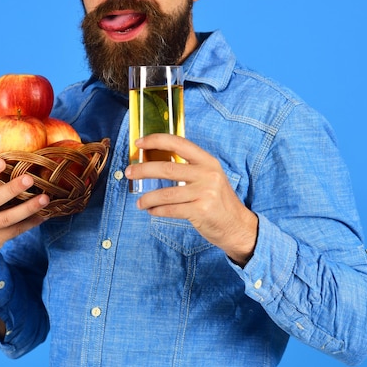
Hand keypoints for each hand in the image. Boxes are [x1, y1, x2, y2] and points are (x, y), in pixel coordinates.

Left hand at [124, 134, 257, 264]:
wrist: (238, 226)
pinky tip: (152, 211)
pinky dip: (157, 211)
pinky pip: (171, 209)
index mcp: (208, 161)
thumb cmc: (218, 202)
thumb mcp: (209, 178)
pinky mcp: (201, 210)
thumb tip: (155, 164)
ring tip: (140, 202)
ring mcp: (205, 192)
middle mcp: (207, 174)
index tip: (139, 143)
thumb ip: (189, 169)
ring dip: (148, 198)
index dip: (156, 140)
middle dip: (143, 170)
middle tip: (128, 172)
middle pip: (167, 168)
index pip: (179, 143)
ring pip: (165, 193)